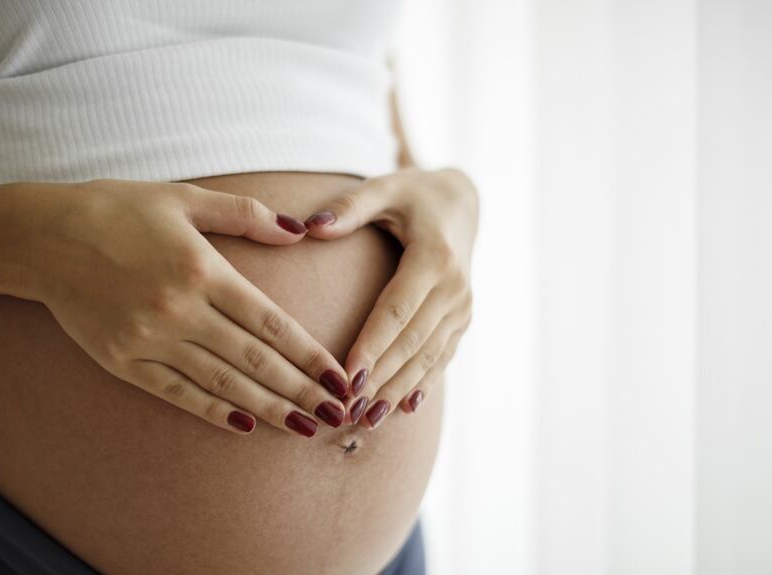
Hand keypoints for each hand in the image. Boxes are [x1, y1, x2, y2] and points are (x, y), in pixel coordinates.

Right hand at [23, 179, 350, 436]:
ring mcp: (149, 339)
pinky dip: (212, 411)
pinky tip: (244, 425)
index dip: (310, 356)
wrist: (40, 237)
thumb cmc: (116, 209)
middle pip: (254, 360)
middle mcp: (180, 310)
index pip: (271, 324)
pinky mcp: (122, 360)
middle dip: (301, 391)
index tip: (340, 378)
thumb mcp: (183, 199)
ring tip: (303, 428)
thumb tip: (297, 232)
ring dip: (267, 408)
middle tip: (338, 416)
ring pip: (221, 383)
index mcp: (202, 269)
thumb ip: (245, 215)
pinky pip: (176, 393)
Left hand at [303, 167, 476, 428]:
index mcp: (434, 258)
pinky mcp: (461, 322)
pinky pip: (441, 359)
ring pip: (427, 358)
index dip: (372, 346)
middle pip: (412, 343)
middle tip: (346, 409)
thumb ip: (348, 207)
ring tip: (366, 420)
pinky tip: (401, 411)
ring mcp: (462, 309)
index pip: (397, 310)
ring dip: (397, 391)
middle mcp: (455, 289)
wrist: (462, 204)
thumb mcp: (384, 189)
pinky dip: (420, 386)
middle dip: (380, 379)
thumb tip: (309, 226)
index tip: (346, 376)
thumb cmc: (413, 195)